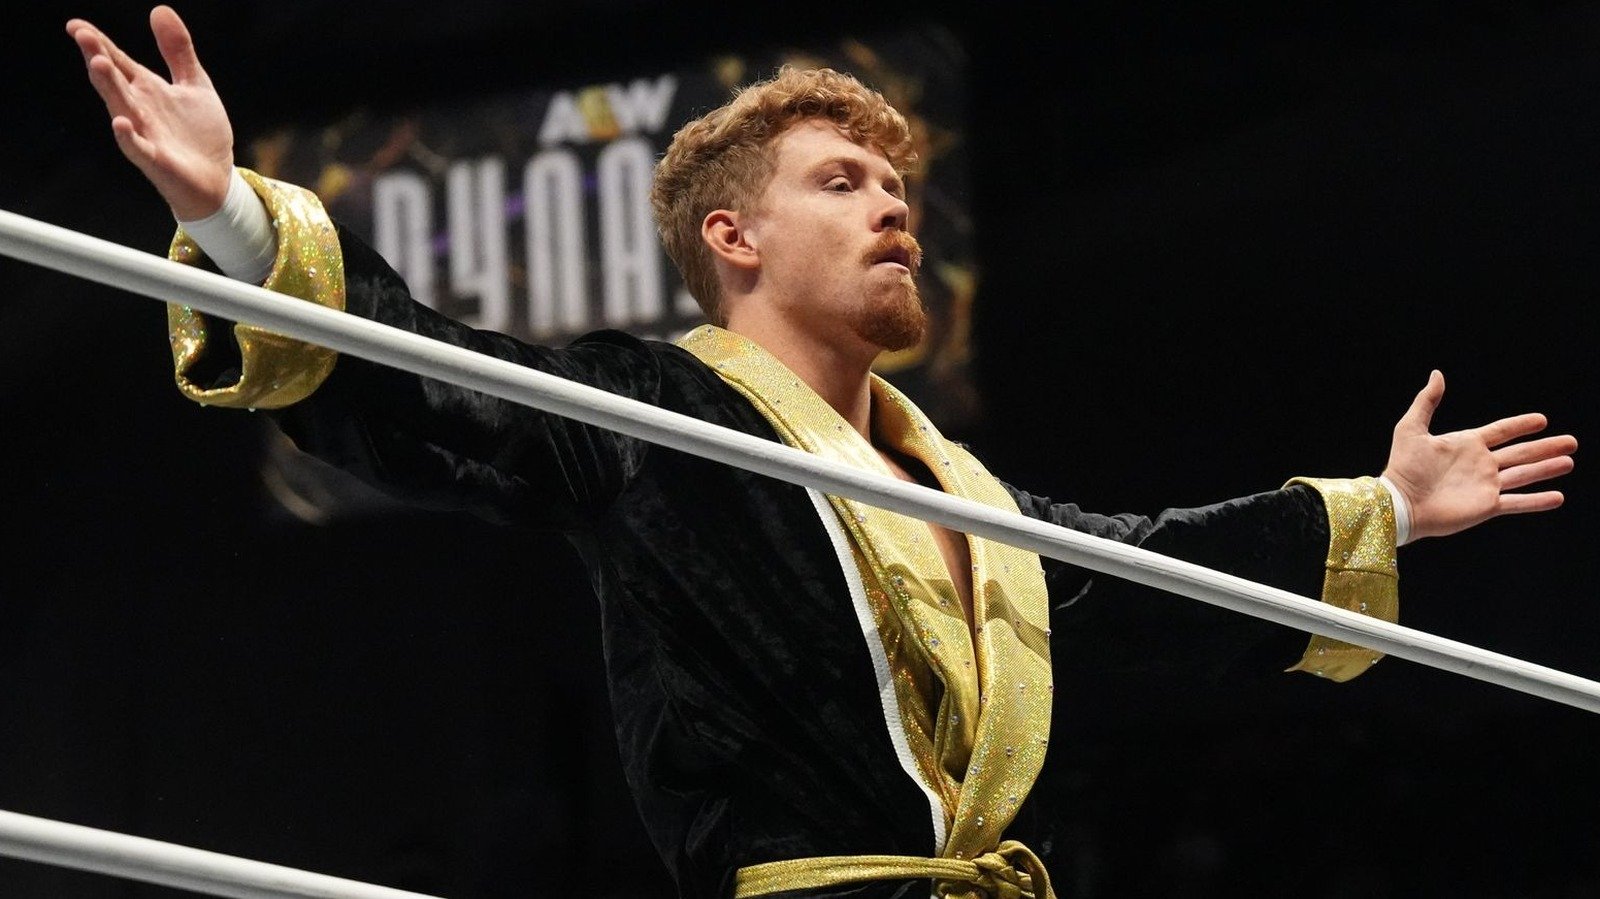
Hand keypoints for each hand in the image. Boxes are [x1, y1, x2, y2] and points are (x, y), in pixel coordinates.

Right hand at [67, 6, 233, 219]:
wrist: (217, 179)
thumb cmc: (201, 134)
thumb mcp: (194, 84)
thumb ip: (178, 51)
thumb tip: (159, 9)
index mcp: (146, 89)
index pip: (118, 62)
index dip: (98, 44)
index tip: (76, 26)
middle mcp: (140, 109)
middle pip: (114, 81)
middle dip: (99, 58)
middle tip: (83, 36)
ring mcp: (146, 135)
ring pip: (121, 109)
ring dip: (109, 89)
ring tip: (98, 65)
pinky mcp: (157, 160)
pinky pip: (138, 148)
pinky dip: (128, 136)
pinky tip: (120, 122)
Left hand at [1382, 370, 1576, 540]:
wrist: (1400, 503)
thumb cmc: (1403, 467)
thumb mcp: (1411, 428)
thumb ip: (1426, 402)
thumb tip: (1437, 374)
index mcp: (1467, 444)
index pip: (1501, 431)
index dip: (1521, 425)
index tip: (1542, 419)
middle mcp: (1481, 464)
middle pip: (1520, 453)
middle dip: (1546, 447)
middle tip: (1572, 442)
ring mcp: (1485, 486)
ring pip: (1524, 475)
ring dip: (1547, 468)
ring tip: (1568, 461)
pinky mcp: (1487, 507)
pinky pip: (1518, 502)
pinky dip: (1538, 501)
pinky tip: (1558, 497)